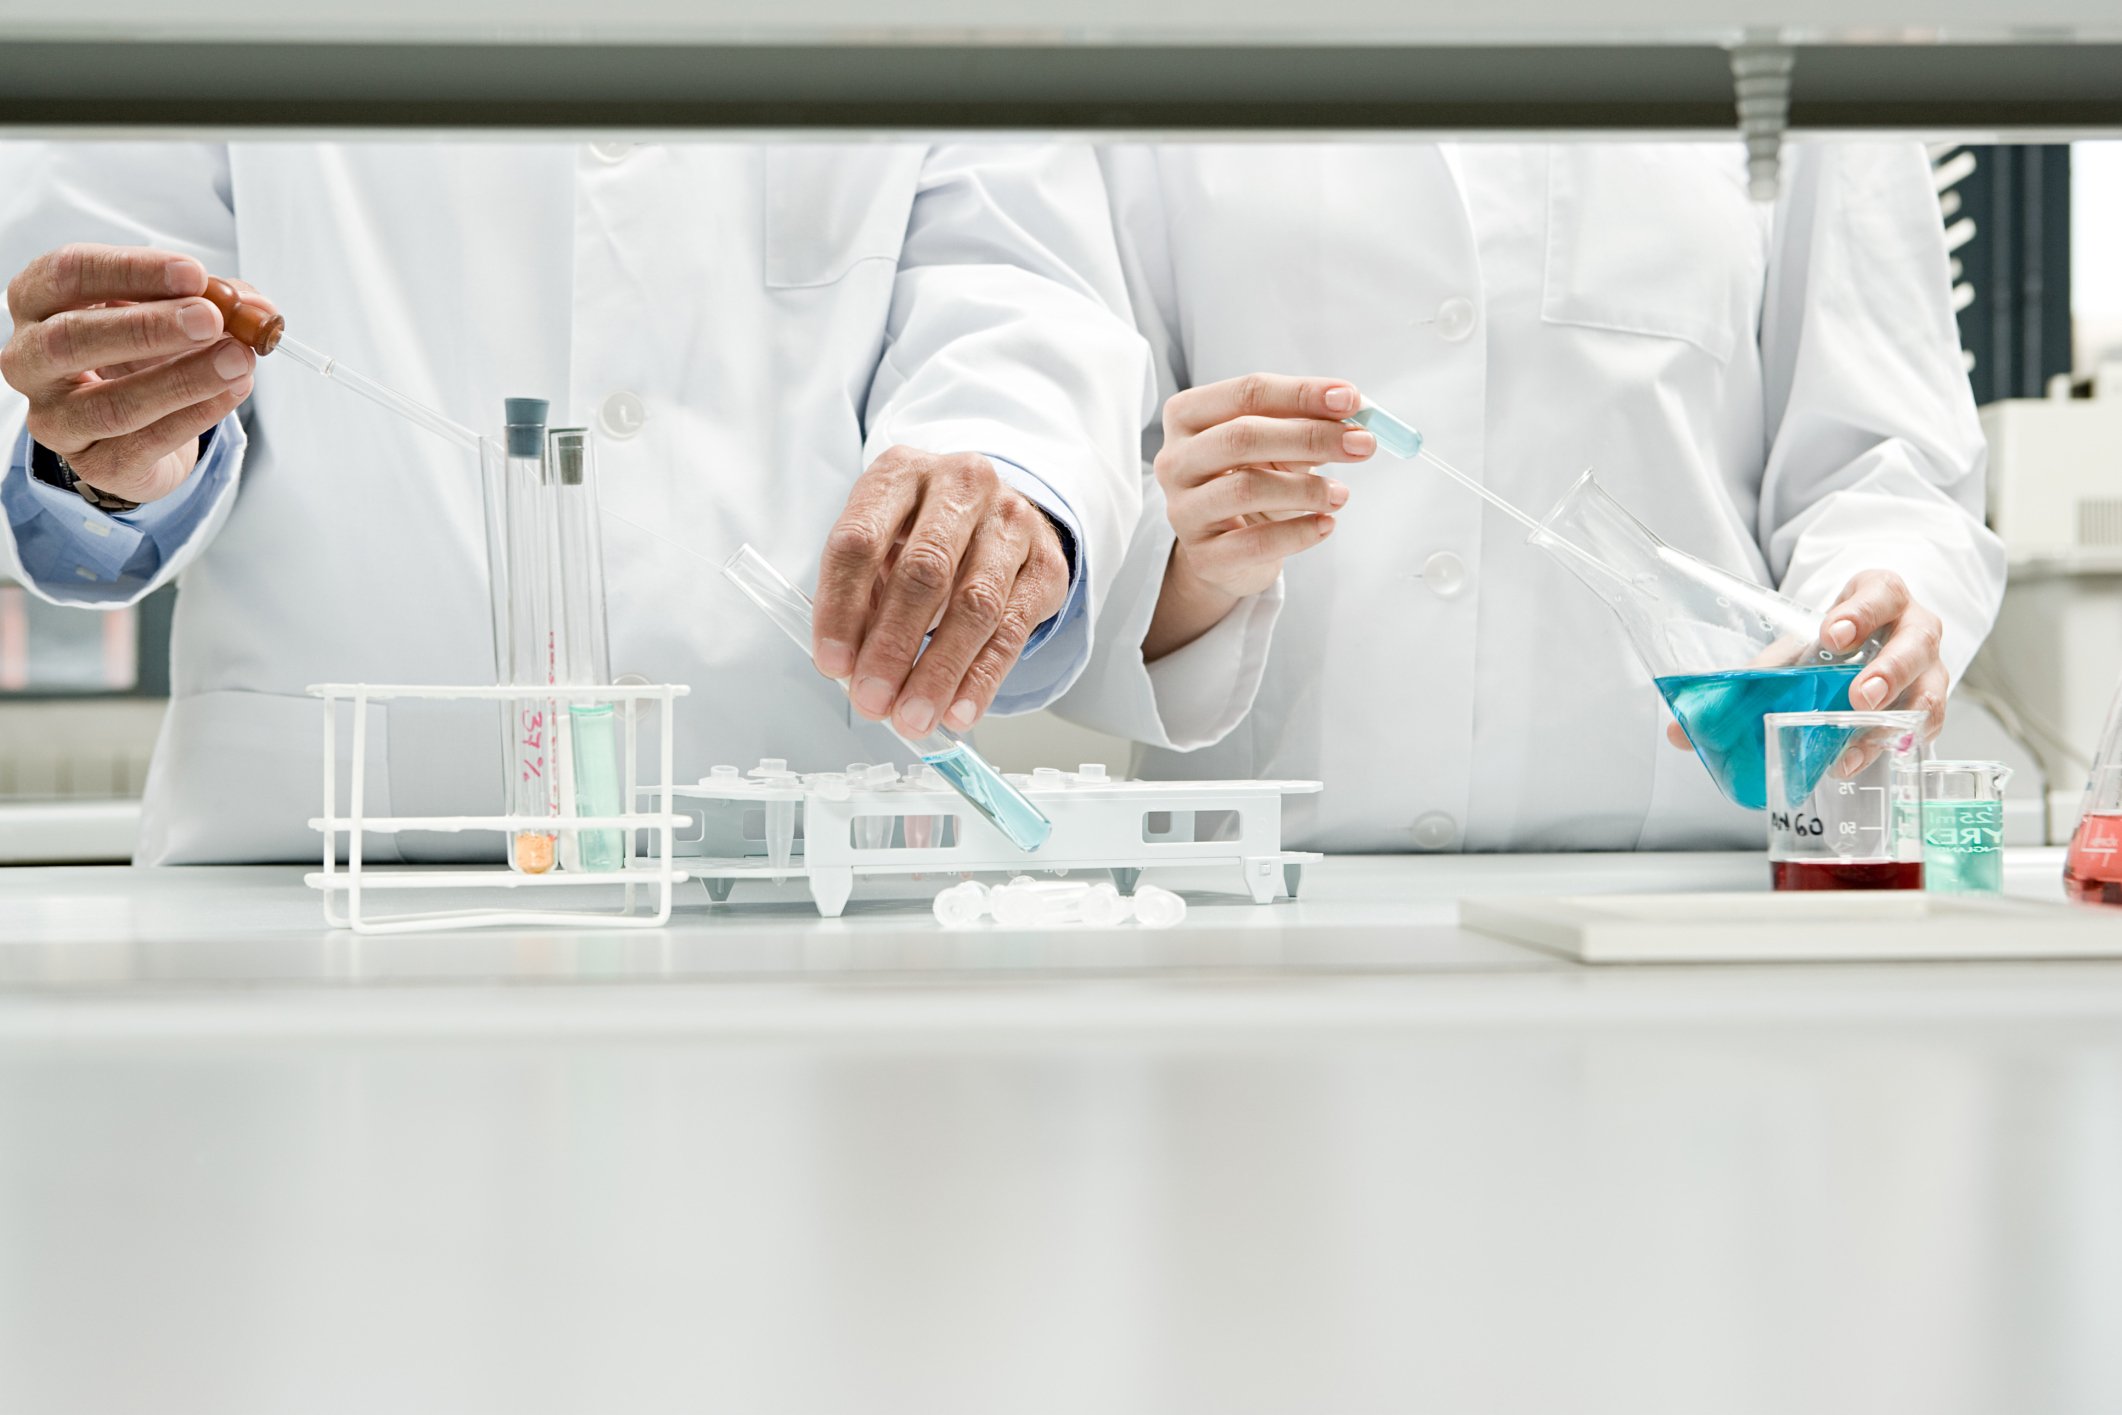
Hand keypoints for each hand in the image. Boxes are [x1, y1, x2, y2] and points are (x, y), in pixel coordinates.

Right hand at [2, 243, 264, 505]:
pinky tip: (231, 392)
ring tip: (237, 359)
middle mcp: (31, 359)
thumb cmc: (145, 356)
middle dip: (148, 327)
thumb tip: (255, 306)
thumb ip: (214, 301)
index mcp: (40, 302)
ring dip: (181, 380)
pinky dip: (195, 415)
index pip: (69, 272)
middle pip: (72, 338)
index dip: (131, 270)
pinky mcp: (93, 463)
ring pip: (110, 403)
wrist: (142, 430)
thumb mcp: (173, 313)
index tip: (192, 274)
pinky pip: (144, 442)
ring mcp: (55, 417)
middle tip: (209, 320)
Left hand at [813, 446, 1069, 737]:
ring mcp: (1010, 521)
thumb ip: (861, 598)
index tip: (832, 664)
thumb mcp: (880, 545)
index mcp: (900, 473)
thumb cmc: (922, 532)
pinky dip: (982, 678)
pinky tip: (959, 710)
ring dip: (939, 672)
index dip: (841, 608)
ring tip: (913, 717)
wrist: (994, 512)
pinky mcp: (1046, 563)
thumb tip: (848, 669)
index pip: (860, 541)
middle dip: (893, 647)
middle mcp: (960, 486)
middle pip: (924, 572)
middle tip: (872, 699)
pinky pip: (1012, 631)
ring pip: (974, 604)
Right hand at [1143, 373, 1369, 661]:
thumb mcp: (1274, 444)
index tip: (1350, 399)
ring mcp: (1184, 510)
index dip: (1302, 393)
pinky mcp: (1204, 556)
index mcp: (1187, 416)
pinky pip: (1256, 542)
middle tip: (1361, 444)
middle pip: (1243, 437)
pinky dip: (1300, 532)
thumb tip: (1353, 407)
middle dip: (1311, 437)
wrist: (1225, 549)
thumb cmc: (1253, 479)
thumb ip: (1305, 421)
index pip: (1246, 393)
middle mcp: (1175, 461)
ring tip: (1341, 493)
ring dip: (1307, 488)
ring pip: (1247, 489)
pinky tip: (1325, 524)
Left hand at [1664, 568, 1948, 748]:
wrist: (1866, 646)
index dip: (1860, 612)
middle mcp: (1914, 627)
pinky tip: (1871, 758)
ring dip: (1898, 715)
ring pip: (1930, 687)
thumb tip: (1678, 732)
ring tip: (1860, 740)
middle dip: (1889, 670)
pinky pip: (1927, 726)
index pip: (1879, 592)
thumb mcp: (1792, 650)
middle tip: (1859, 696)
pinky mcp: (1930, 705)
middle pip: (1915, 641)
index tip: (1832, 634)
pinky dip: (1901, 743)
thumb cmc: (1830, 644)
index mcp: (1879, 596)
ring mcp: (1930, 667)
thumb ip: (1745, 681)